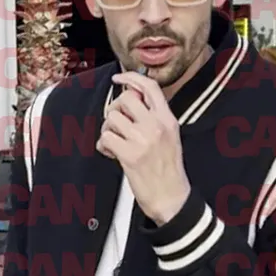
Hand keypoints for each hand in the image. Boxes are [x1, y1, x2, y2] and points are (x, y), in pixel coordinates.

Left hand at [97, 72, 190, 224]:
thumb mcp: (170, 137)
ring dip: (107, 130)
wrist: (172, 198)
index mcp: (168, 119)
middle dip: (114, 110)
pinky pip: (106, 138)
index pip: (150, 87)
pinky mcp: (130, 155)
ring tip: (114, 142)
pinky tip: (112, 154)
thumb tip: (131, 99)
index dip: (131, 77)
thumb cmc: (168, 170)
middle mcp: (157, 126)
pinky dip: (103, 146)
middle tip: (116, 125)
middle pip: (125, 99)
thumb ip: (154, 118)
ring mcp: (144, 139)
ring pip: (112, 118)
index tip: (118, 77)